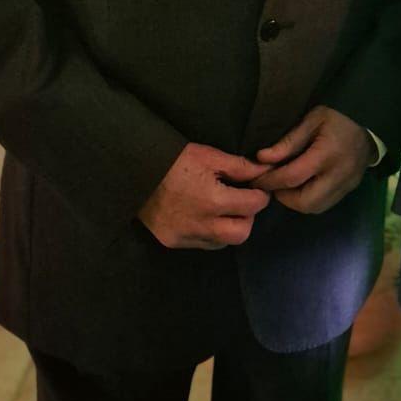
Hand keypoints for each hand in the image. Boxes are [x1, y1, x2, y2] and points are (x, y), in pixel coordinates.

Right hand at [137, 142, 269, 249]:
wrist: (134, 172)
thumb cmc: (173, 159)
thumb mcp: (208, 156)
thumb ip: (240, 166)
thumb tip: (265, 171)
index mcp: (212, 200)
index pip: (253, 205)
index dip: (260, 195)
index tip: (257, 188)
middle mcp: (201, 225)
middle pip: (242, 233)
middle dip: (248, 217)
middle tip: (241, 200)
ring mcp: (185, 237)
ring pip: (222, 242)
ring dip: (229, 227)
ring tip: (222, 208)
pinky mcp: (172, 242)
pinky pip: (202, 244)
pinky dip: (210, 233)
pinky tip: (205, 217)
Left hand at [252, 106, 373, 213]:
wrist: (370, 120)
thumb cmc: (338, 116)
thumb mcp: (311, 120)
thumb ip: (287, 142)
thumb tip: (262, 158)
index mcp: (327, 154)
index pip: (293, 177)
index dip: (271, 181)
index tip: (257, 179)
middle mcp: (338, 174)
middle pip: (305, 202)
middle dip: (284, 198)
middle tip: (273, 184)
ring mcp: (347, 184)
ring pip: (316, 207)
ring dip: (296, 201)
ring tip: (286, 186)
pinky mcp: (350, 188)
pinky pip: (326, 204)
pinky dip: (310, 200)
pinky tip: (303, 186)